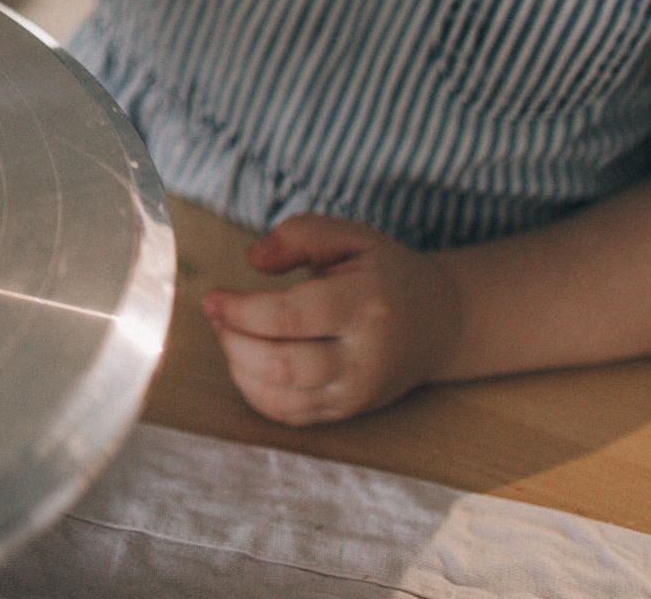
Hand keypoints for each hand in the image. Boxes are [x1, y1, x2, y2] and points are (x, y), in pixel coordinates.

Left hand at [200, 214, 463, 424]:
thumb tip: (253, 259)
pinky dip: (256, 392)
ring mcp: (357, 392)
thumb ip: (298, 235)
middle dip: (234, 341)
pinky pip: (290, 415)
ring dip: (239, 367)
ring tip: (230, 334)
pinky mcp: (348, 412)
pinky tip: (247, 362)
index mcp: (365, 305)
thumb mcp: (350, 236)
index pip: (291, 317)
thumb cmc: (383, 273)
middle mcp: (364, 357)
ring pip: (282, 397)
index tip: (212, 298)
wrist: (437, 323)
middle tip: (217, 316)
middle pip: (282, 364)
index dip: (241, 310)